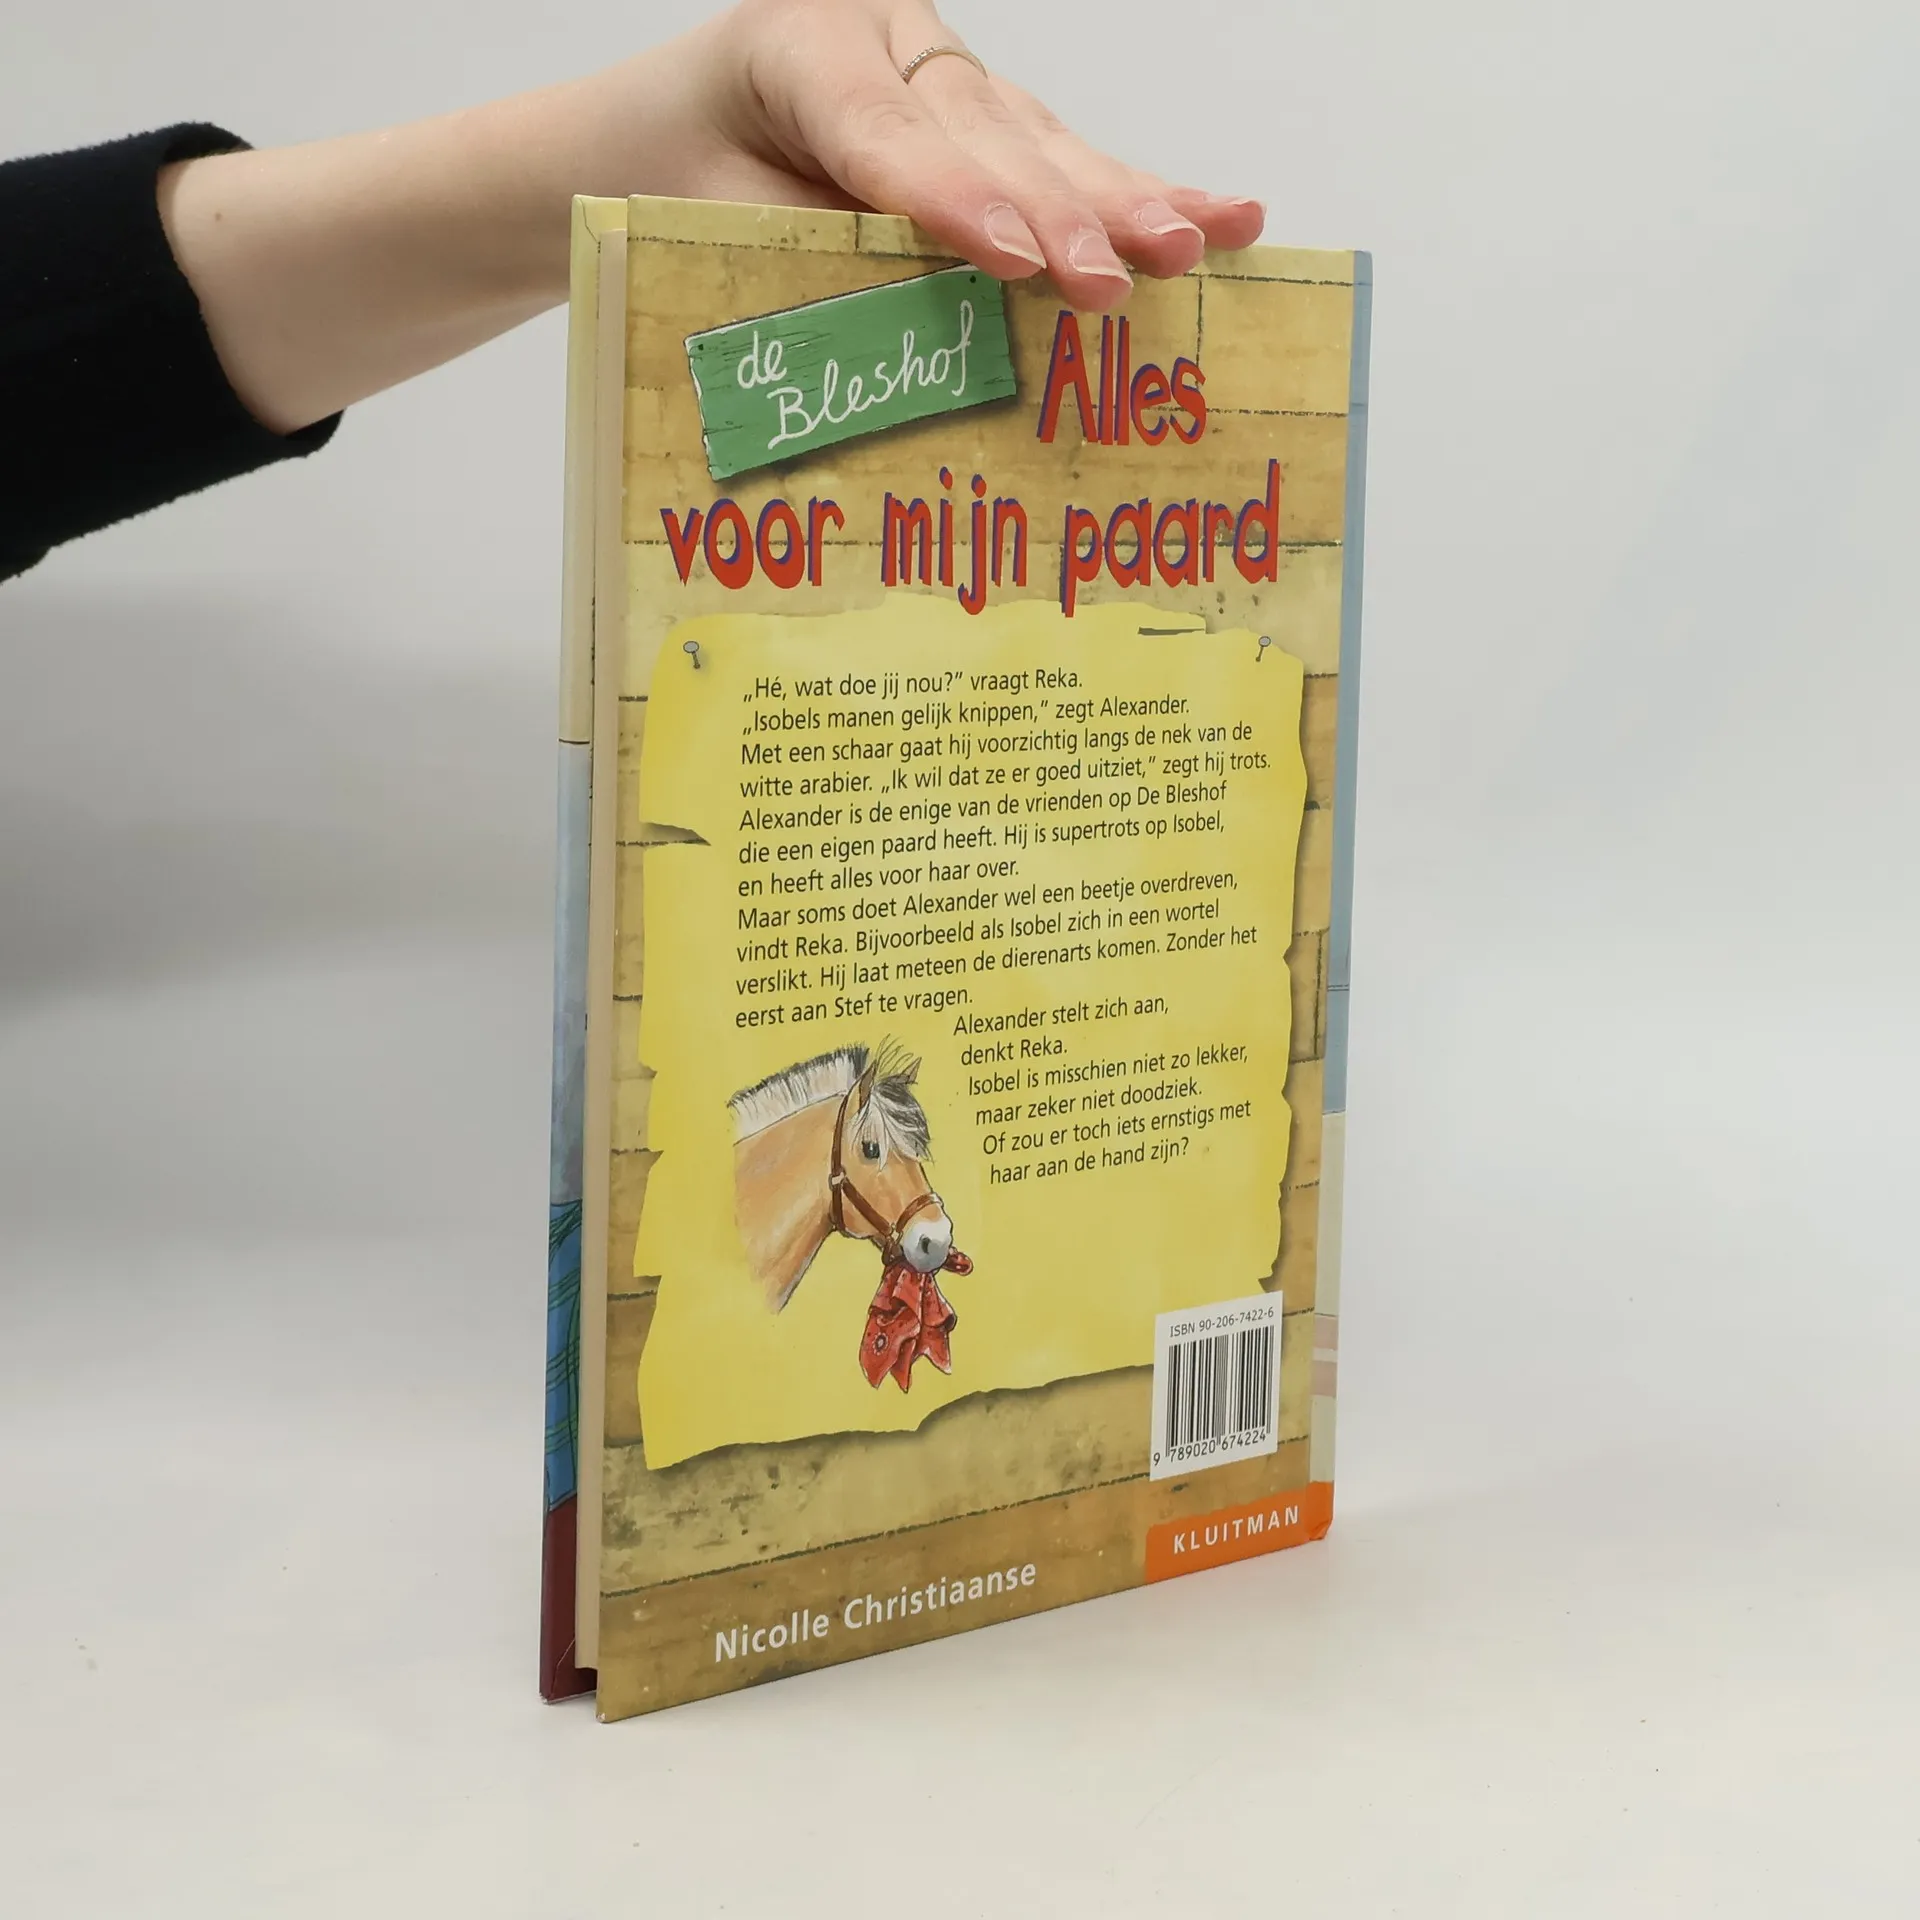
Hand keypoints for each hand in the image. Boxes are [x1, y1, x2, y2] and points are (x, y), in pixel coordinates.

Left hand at [581, 0, 1265, 308]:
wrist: (658, 143)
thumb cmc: (677, 194)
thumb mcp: (708, 230)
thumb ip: (804, 263)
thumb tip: (911, 354)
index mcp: (795, 46)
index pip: (884, 133)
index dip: (952, 199)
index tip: (1013, 259)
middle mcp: (883, 41)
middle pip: (983, 134)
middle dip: (1055, 213)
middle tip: (1110, 278)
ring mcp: (944, 73)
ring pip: (1042, 141)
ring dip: (1123, 205)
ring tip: (1195, 244)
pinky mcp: (987, 118)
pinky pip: (1061, 158)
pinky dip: (1134, 197)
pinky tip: (1220, 216)